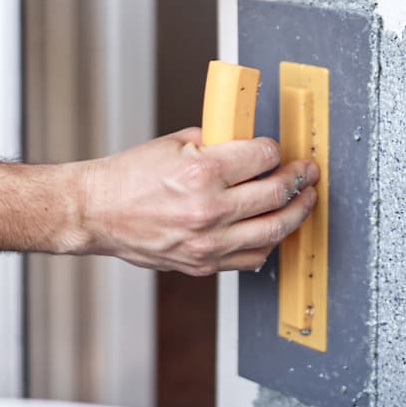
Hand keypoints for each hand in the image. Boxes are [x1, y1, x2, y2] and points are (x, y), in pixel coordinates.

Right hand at [79, 130, 318, 276]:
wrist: (97, 213)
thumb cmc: (129, 177)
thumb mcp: (174, 143)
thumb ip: (216, 142)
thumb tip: (250, 143)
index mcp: (201, 172)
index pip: (263, 156)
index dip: (276, 149)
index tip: (278, 149)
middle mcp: (208, 210)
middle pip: (277, 194)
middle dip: (300, 179)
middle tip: (308, 172)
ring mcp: (207, 242)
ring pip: (273, 231)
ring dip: (297, 213)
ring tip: (304, 200)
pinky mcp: (203, 264)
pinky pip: (252, 257)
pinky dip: (269, 242)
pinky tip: (273, 228)